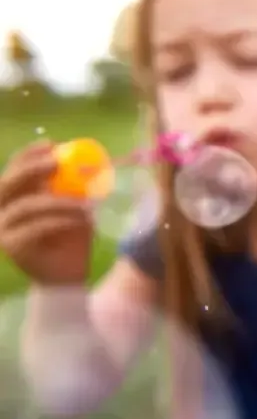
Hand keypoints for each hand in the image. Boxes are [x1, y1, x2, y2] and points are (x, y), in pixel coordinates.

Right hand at [0, 141, 92, 283]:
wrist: (68, 274)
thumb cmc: (71, 236)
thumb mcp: (74, 205)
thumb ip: (70, 186)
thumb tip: (81, 158)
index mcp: (14, 198)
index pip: (13, 170)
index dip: (27, 155)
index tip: (50, 144)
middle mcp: (1, 211)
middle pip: (7, 184)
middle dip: (31, 169)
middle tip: (56, 162)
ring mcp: (3, 229)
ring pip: (26, 206)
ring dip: (58, 201)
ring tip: (86, 204)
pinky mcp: (11, 246)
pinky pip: (35, 227)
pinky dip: (60, 220)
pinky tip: (81, 220)